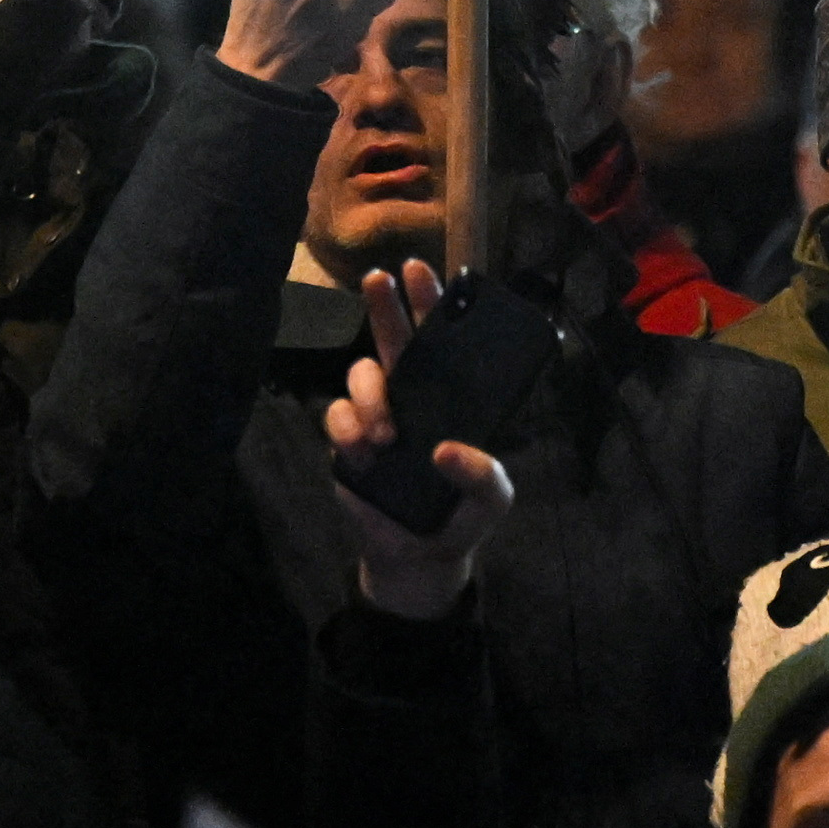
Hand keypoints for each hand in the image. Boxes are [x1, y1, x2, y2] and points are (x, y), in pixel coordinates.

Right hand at [322, 265, 514, 615]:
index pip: (440, 339)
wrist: (420, 557)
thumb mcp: (491, 497)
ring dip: (371, 394)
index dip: (431, 302)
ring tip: (387, 434)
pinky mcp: (346, 445)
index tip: (422, 270)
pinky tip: (365, 454)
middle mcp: (411, 395)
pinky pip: (336, 416)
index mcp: (450, 395)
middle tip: (380, 279)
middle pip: (393, 337)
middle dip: (385, 304)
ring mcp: (376, 416)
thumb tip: (445, 450)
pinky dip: (348, 429)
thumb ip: (481, 473)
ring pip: (361, 373)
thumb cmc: (462, 515)